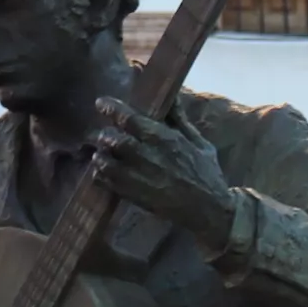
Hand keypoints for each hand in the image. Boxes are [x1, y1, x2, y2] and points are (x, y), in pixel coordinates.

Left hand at [89, 99, 237, 248]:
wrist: (208, 210)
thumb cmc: (206, 173)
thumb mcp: (199, 143)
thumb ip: (180, 120)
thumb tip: (171, 95)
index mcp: (163, 139)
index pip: (128, 118)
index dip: (111, 108)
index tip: (101, 103)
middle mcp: (146, 156)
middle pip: (111, 138)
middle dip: (106, 134)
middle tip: (108, 134)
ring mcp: (136, 178)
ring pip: (104, 160)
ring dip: (101, 153)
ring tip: (105, 153)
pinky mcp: (131, 195)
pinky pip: (104, 181)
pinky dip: (99, 173)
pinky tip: (105, 170)